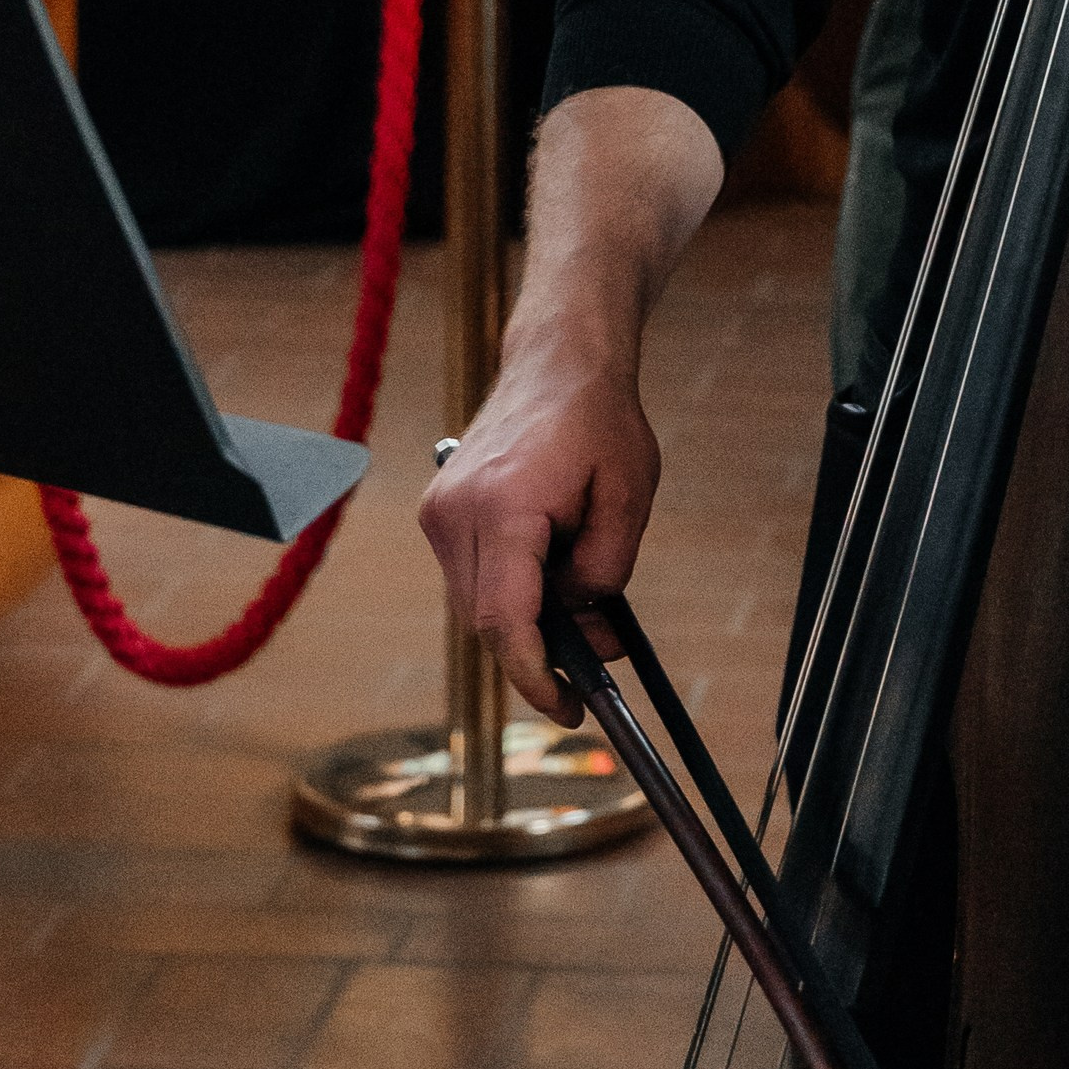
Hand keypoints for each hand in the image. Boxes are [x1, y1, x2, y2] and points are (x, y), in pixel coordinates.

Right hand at [420, 340, 660, 720]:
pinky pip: (473, 576)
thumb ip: (606, 574)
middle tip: (597, 660)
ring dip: (526, 620)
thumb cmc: (598, 420)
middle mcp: (456, 513)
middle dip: (541, 652)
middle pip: (487, 621)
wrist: (557, 361)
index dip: (534, 676)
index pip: (504, 620)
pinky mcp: (440, 510)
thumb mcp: (627, 499)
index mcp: (502, 507)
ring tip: (585, 607)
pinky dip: (510, 592)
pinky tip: (552, 578)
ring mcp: (440, 511)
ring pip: (476, 604)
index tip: (568, 707)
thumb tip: (586, 627)